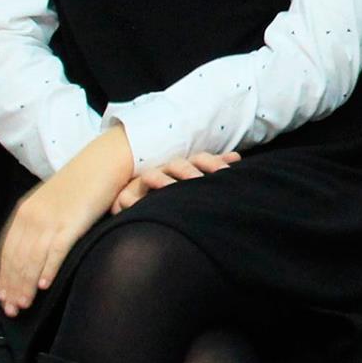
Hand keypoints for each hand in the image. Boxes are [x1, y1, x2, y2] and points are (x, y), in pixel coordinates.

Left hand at [0, 127, 133, 316]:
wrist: (103, 162)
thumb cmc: (82, 184)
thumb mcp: (53, 203)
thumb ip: (41, 224)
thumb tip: (35, 252)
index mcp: (25, 212)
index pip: (7, 251)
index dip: (4, 276)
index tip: (3, 296)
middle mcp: (33, 216)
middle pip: (17, 258)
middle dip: (13, 286)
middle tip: (12, 308)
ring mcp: (52, 219)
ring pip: (32, 259)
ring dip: (26, 285)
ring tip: (25, 304)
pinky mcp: (72, 222)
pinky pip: (56, 250)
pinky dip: (48, 269)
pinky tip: (45, 284)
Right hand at [111, 150, 239, 213]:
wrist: (140, 198)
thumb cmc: (174, 188)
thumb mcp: (194, 177)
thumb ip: (214, 167)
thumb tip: (236, 157)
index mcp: (185, 167)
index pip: (200, 159)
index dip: (213, 163)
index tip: (227, 171)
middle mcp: (165, 171)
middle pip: (178, 165)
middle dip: (189, 171)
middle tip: (199, 181)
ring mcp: (145, 182)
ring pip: (152, 176)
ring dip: (160, 180)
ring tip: (170, 188)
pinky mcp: (128, 197)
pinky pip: (126, 198)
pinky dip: (128, 201)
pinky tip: (133, 205)